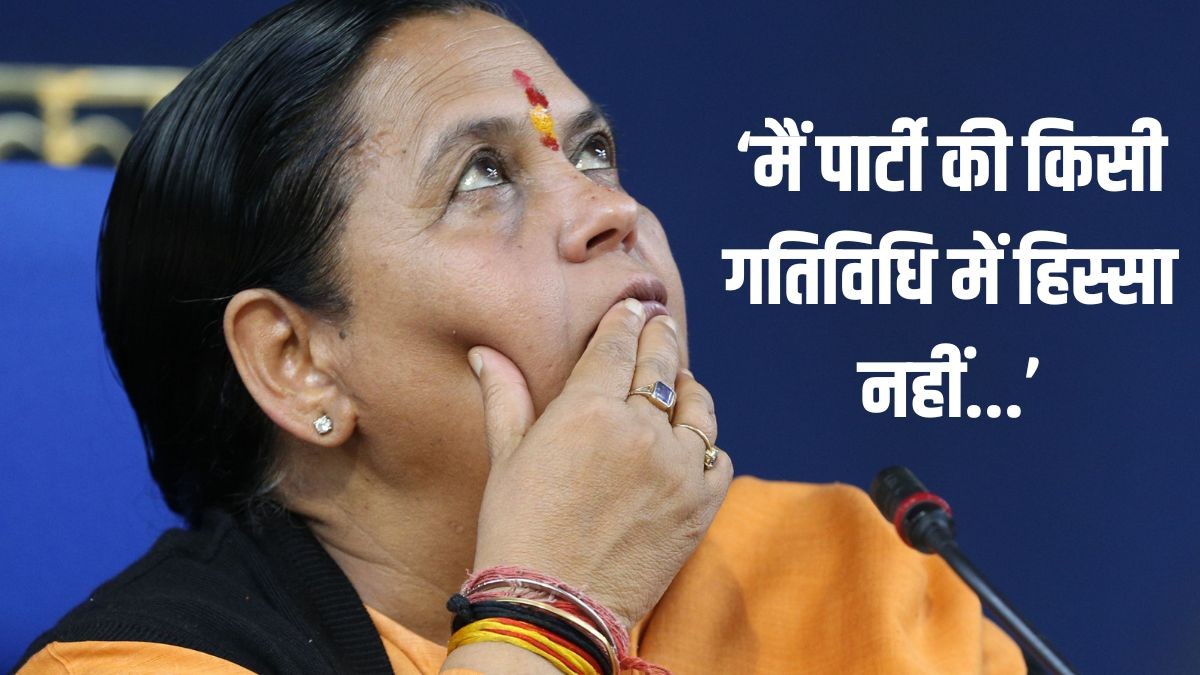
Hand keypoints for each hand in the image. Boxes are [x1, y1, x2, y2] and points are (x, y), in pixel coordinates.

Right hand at [466, 298, 732, 628]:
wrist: (553, 606)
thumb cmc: (517, 530)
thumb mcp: (506, 458)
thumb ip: (505, 396)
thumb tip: (485, 353)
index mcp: (587, 409)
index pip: (618, 344)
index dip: (626, 320)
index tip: (633, 307)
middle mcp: (640, 429)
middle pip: (662, 363)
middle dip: (660, 337)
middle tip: (660, 324)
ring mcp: (677, 467)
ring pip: (699, 407)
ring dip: (689, 387)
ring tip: (680, 380)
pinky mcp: (702, 505)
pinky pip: (718, 457)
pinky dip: (706, 446)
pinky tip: (691, 443)